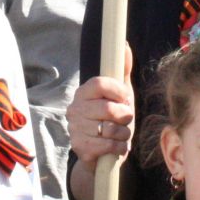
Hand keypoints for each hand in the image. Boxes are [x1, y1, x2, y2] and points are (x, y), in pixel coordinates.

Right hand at [67, 45, 134, 166]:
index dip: (117, 91)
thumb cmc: (112, 120)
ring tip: (120, 134)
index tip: (125, 98)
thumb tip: (124, 44)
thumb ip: (122, 70)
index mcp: (83, 93)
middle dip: (124, 117)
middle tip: (124, 120)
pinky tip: (117, 147)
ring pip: (110, 129)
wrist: (102, 155)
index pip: (99, 83)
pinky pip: (107, 145)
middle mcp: (74, 109)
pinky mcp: (79, 148)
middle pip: (108, 108)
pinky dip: (119, 148)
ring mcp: (74, 129)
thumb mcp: (120, 95)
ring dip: (123, 134)